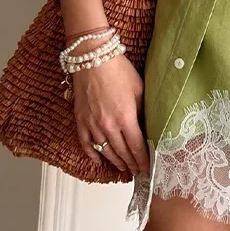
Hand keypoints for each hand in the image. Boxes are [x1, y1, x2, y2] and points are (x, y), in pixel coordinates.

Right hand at [72, 44, 148, 175]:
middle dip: (132, 164)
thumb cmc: (118, 70)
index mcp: (125, 118)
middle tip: (138, 172)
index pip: (137, 147)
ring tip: (124, 168)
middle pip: (122, 152)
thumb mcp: (139, 89)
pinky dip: (93, 155)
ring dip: (116, 161)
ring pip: (105, 151)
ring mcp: (92, 124)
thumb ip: (143, 111)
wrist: (93, 58)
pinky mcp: (80, 120)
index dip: (143, 160)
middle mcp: (108, 125)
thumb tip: (148, 126)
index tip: (148, 169)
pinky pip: (86, 143)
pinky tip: (99, 161)